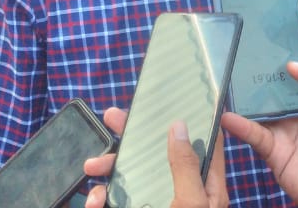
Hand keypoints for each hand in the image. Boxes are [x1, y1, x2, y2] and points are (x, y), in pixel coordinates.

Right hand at [84, 108, 228, 207]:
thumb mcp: (191, 204)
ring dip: (110, 172)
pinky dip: (102, 201)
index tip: (159, 100)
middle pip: (158, 156)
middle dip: (133, 139)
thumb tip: (178, 126)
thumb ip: (184, 167)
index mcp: (205, 187)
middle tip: (110, 119)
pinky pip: (118, 204)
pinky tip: (93, 202)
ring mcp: (159, 207)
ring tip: (91, 170)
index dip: (180, 119)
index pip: (197, 143)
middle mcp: (183, 196)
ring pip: (133, 181)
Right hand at [221, 60, 297, 207]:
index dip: (280, 57)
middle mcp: (297, 111)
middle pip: (272, 88)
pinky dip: (239, 125)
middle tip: (232, 55)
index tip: (260, 40)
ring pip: (259, 109)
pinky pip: (254, 135)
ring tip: (221, 80)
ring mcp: (284, 131)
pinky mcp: (274, 152)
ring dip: (243, 97)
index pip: (295, 71)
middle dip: (256, 74)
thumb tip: (292, 63)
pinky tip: (226, 115)